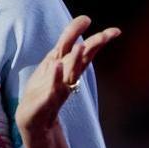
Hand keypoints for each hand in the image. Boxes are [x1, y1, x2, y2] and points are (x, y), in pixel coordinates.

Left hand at [14, 16, 120, 136]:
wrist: (33, 121)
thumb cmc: (44, 89)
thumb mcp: (53, 63)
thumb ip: (66, 46)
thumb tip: (82, 26)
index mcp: (68, 66)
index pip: (85, 50)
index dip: (97, 39)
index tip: (114, 30)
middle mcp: (67, 76)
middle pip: (83, 58)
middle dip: (94, 46)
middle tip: (109, 34)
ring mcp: (58, 88)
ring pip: (70, 72)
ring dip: (75, 60)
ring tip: (81, 46)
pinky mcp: (47, 100)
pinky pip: (52, 87)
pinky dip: (55, 77)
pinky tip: (57, 66)